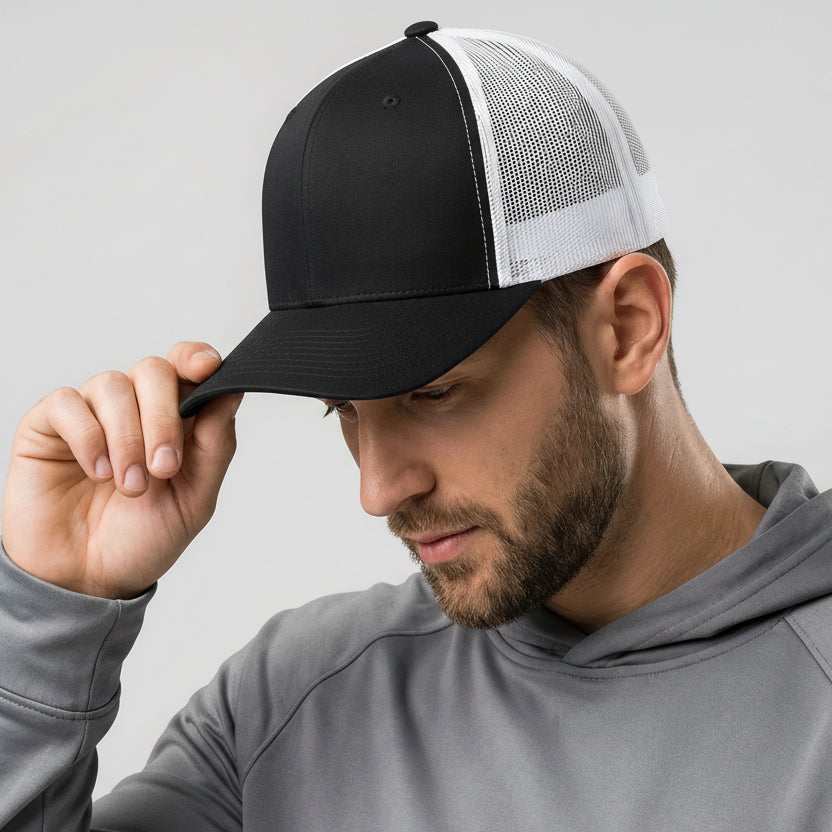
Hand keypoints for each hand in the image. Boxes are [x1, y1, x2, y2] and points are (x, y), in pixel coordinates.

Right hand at [0, 343, 241, 598]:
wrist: (89, 579)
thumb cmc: (143, 539)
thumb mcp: (195, 499)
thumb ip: (216, 445)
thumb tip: (232, 392)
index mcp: (176, 420)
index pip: (187, 367)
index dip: (196, 358)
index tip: (207, 368)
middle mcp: (134, 408)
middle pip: (154, 371)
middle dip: (163, 418)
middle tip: (164, 468)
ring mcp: (92, 414)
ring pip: (113, 385)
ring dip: (127, 438)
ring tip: (129, 486)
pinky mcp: (49, 426)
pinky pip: (68, 403)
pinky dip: (88, 436)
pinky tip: (97, 471)